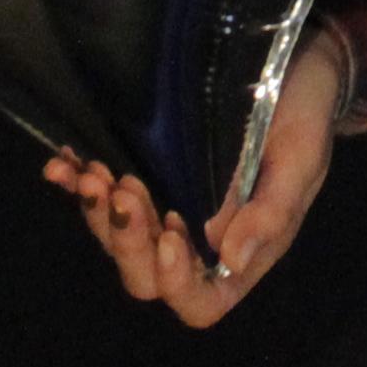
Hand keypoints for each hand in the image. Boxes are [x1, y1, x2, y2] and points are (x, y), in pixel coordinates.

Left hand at [41, 34, 348, 326]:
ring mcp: (167, 208)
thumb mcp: (301, 161)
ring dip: (97, 213)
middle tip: (124, 191)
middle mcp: (198, 242)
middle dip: (126, 242)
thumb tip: (231, 261)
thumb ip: (271, 213)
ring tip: (93, 172)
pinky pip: (104, 195)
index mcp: (240, 250)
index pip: (201, 302)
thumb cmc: (305, 115)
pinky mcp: (147, 174)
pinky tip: (61, 163)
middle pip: (146, 276)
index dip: (178, 283)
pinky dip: (76, 184)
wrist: (295, 64)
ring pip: (116, 239)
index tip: (174, 234)